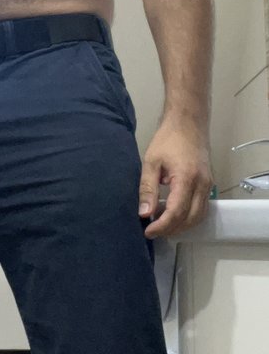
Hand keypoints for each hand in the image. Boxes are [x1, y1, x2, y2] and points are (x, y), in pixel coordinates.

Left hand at [138, 120, 213, 238]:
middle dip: (171, 229)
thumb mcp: (151, 161)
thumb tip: (144, 213)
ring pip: (198, 216)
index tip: (147, 231)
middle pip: (190, 219)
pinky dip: (189, 217)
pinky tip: (173, 215)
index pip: (176, 212)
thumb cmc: (168, 139)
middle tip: (153, 230)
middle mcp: (202, 185)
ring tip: (162, 225)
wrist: (188, 122)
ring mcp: (208, 185)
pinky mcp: (209, 184)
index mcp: (187, 178)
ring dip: (181, 225)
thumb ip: (147, 188)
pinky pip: (202, 208)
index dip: (162, 226)